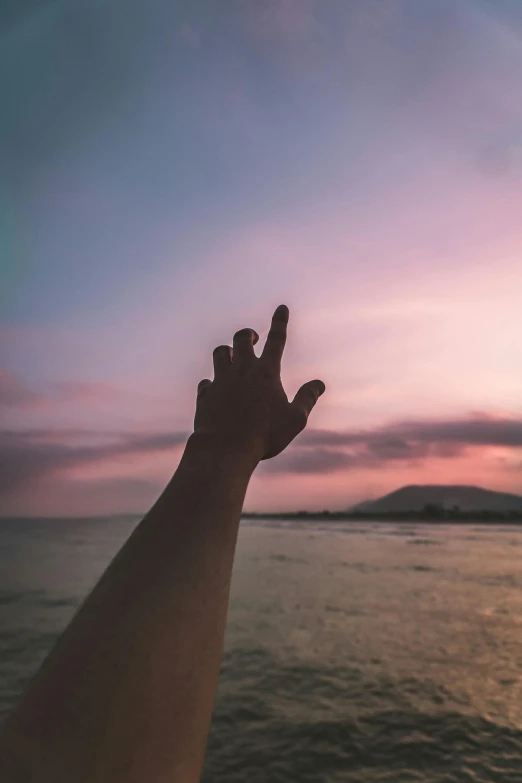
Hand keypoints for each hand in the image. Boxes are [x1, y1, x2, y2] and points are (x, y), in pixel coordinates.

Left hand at [194, 305, 324, 461]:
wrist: (225, 448)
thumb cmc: (265, 435)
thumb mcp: (295, 419)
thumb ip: (307, 398)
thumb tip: (319, 383)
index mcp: (267, 372)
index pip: (276, 339)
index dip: (280, 321)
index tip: (281, 307)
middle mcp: (242, 370)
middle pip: (241, 338)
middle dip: (248, 334)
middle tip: (253, 338)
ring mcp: (221, 380)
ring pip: (220, 353)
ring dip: (228, 352)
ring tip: (233, 358)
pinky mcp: (205, 395)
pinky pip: (207, 381)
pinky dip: (213, 383)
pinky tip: (216, 390)